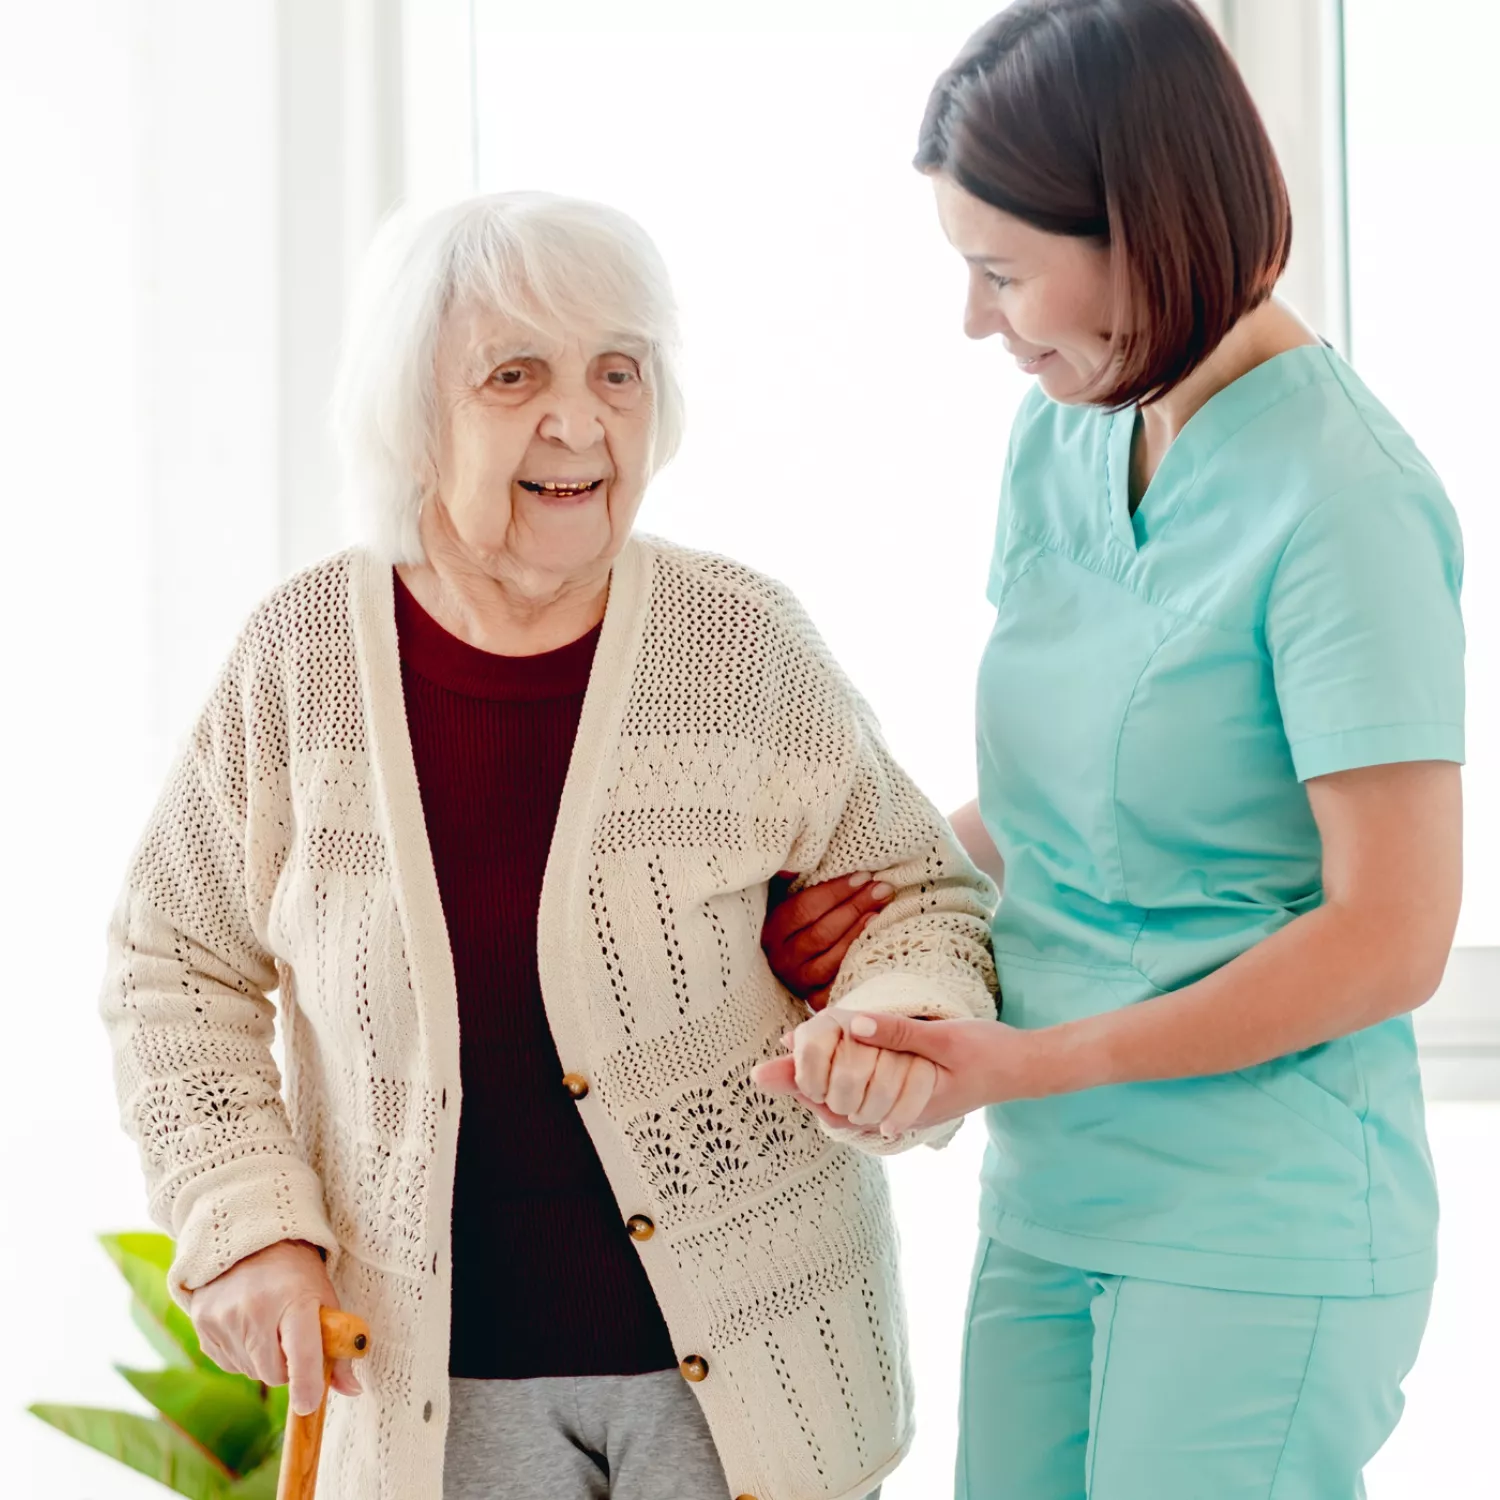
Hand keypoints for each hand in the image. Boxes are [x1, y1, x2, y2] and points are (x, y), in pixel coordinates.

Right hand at [189, 1239, 359, 1414]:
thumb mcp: (324, 1298)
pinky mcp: (202, 1325)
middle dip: (288, 1367)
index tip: (309, 1404)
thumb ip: (338, 1348)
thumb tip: (352, 1390)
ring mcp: (224, 1319)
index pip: (302, 1353)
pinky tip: (247, 1325)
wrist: (249, 1238)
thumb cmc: (296, 1272)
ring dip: (263, 1360)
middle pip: (274, 1374)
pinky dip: (242, 1354)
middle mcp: (255, 1310)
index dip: (306, 1384)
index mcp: (295, 1300)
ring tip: (269, 1324)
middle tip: (292, 1339)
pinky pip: (228, 1363)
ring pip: (251, 1372)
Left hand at [756, 1011, 1049, 1135]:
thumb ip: (899, 1032)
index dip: (802, 1085)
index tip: (769, 1070)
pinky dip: (843, 1083)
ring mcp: (902, 1108)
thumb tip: (852, 1025)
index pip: (838, 1102)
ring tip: (785, 1068)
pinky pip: (867, 1096)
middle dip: (801, 1087)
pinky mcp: (908, 1098)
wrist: (1024, 1069)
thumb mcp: (943, 1038)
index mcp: (900, 1105)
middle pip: (835, 1106)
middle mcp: (896, 1114)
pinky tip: (829, 1066)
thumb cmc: (988, 1053)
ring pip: (848, 1105)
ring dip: (819, 1087)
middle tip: (762, 1071)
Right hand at [761, 871, 894, 1008]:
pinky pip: (838, 984)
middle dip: (855, 908)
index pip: (804, 908)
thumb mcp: (783, 898)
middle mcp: (781, 959)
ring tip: (880, 911)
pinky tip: (874, 943)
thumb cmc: (794, 923)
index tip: (863, 876)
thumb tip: (791, 868)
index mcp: (771, 930)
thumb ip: (786, 880)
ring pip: (830, 959)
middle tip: (882, 889)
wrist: (791, 964)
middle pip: (821, 933)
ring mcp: (798, 981)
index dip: (835, 892)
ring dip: (858, 934)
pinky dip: (856, 963)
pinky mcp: (816, 999)